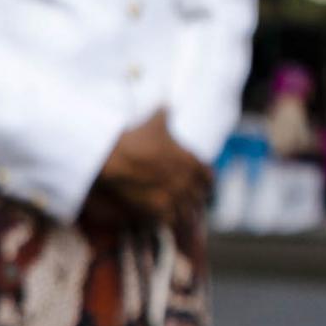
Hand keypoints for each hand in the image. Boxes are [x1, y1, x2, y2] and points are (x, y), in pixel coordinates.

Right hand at [93, 111, 212, 222]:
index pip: (208, 177)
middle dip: (194, 199)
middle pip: (199, 198)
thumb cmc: (136, 139)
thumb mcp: (155, 123)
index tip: (200, 185)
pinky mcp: (160, 209)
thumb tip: (166, 104)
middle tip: (188, 202)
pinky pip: (172, 221)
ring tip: (179, 216)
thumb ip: (164, 114)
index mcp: (191, 161)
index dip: (205, 182)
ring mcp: (175, 196)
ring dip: (184, 214)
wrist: (116, 158)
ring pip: (188, 212)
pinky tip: (164, 220)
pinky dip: (169, 221)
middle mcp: (187, 180)